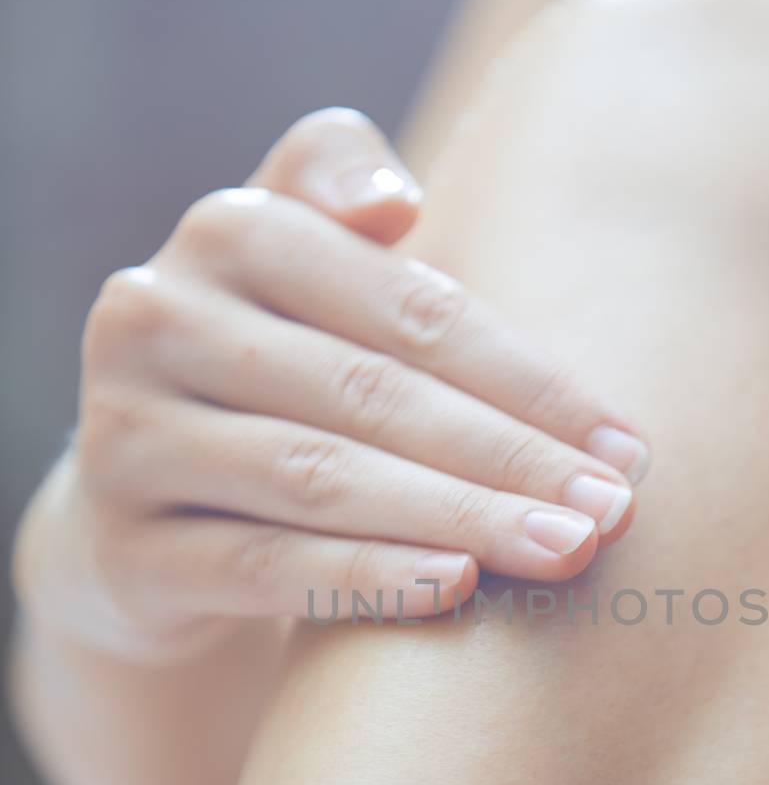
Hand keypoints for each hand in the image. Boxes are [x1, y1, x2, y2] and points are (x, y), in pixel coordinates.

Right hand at [15, 108, 646, 658]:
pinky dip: (363, 576)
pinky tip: (454, 588)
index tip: (626, 447)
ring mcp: (126, 436)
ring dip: (459, 519)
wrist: (152, 501)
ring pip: (320, 479)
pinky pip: (262, 565)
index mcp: (226, 233)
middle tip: (615, 514)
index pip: (410, 308)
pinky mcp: (125, 548)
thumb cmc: (278, 368)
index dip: (529, 380)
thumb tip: (396, 206)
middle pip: (370, 394)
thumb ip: (345, 196)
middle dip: (509, 459)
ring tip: (566, 551)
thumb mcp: (304, 268)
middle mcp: (154, 320)